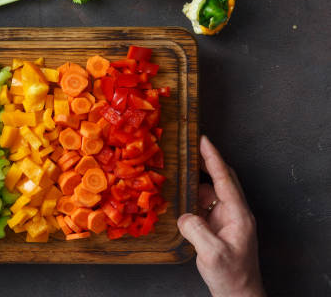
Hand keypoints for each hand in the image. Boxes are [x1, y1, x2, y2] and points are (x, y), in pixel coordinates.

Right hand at [177, 136, 264, 296]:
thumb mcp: (212, 253)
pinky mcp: (219, 228)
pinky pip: (206, 205)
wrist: (239, 294)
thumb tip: (184, 215)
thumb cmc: (231, 276)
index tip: (204, 140)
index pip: (224, 179)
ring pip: (213, 191)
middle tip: (192, 146)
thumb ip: (196, 230)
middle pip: (222, 179)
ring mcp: (228, 220)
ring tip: (182, 171)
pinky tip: (183, 198)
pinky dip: (194, 197)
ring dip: (198, 181)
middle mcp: (235, 213)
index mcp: (238, 214)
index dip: (213, 158)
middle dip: (208, 161)